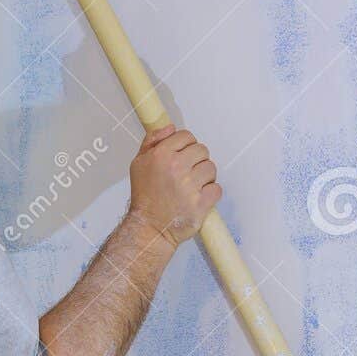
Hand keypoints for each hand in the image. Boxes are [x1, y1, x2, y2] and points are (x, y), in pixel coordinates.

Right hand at [126, 125, 220, 247]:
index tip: (182, 156)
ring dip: (205, 176)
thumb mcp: (139, 163)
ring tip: (193, 186)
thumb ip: (152, 141)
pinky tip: (199, 197)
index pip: (186, 136)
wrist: (149, 227)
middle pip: (202, 150)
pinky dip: (211, 193)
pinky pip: (217, 188)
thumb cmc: (144, 196)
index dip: (186, 145)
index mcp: (161, 155)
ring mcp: (190, 186)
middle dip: (197, 160)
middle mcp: (176, 168)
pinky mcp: (201, 203)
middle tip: (188, 173)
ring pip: (211, 168)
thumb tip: (170, 128)